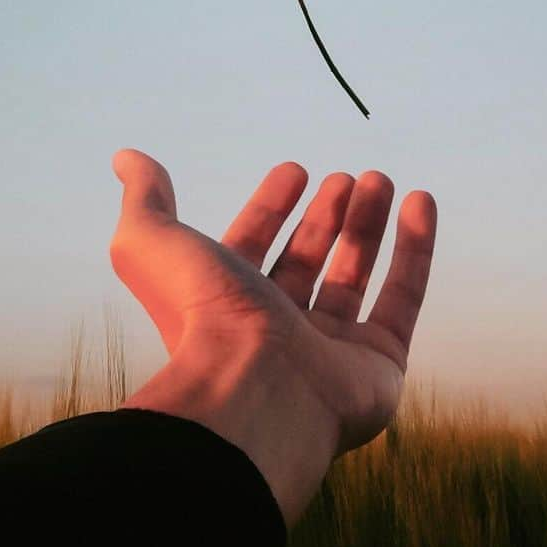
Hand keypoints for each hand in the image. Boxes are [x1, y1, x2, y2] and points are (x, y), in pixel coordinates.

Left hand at [109, 148, 436, 459]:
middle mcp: (277, 330)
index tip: (294, 169)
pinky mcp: (380, 366)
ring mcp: (331, 352)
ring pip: (355, 275)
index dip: (270, 205)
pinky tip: (420, 202)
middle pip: (308, 260)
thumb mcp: (152, 244)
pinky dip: (415, 248)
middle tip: (345, 176)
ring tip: (379, 179)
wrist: (254, 389)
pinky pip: (403, 298)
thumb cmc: (201, 316)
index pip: (254, 246)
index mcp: (226, 305)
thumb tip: (126, 158)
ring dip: (368, 224)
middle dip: (326, 215)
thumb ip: (145, 200)